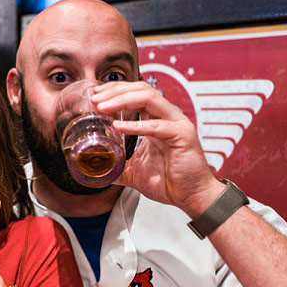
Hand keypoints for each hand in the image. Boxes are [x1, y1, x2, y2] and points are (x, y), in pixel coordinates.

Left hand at [92, 81, 223, 216]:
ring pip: (149, 98)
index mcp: (156, 120)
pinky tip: (118, 126)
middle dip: (115, 91)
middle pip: (141, 89)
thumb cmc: (170, 182)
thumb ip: (116, 166)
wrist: (192, 196)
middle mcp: (167, 117)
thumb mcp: (133, 172)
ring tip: (103, 107)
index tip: (95, 95)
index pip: (135, 93)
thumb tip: (96, 169)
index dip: (114, 90)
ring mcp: (176, 123)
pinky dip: (136, 125)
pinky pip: (157, 125)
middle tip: (95, 99)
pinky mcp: (182, 135)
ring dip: (122, 99)